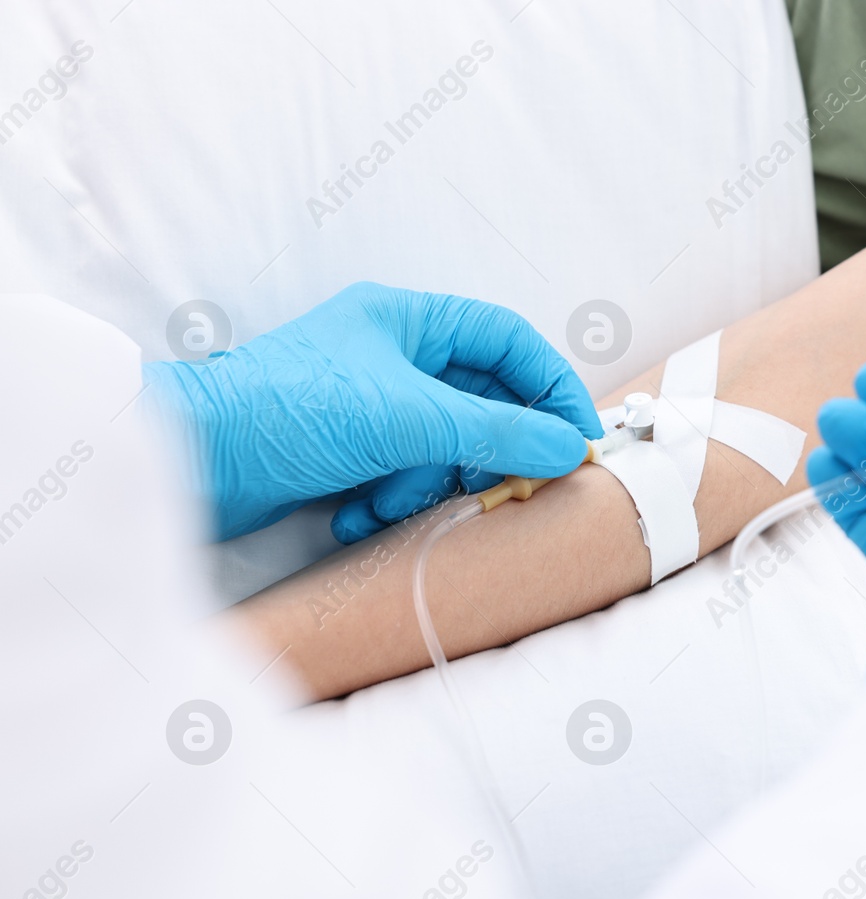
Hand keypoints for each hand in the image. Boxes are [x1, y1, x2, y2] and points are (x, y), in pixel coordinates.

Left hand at [143, 282, 602, 540]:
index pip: (508, 339)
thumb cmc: (288, 411)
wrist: (188, 463)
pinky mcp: (346, 454)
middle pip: (480, 400)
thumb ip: (497, 433)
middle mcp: (393, 356)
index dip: (552, 383)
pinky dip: (388, 502)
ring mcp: (369, 406)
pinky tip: (357, 515)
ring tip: (393, 500)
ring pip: (443, 448)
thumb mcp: (410, 419)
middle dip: (487, 449)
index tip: (581, 435)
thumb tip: (568, 448)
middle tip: (513, 484)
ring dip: (425, 484)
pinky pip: (402, 477)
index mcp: (407, 320)